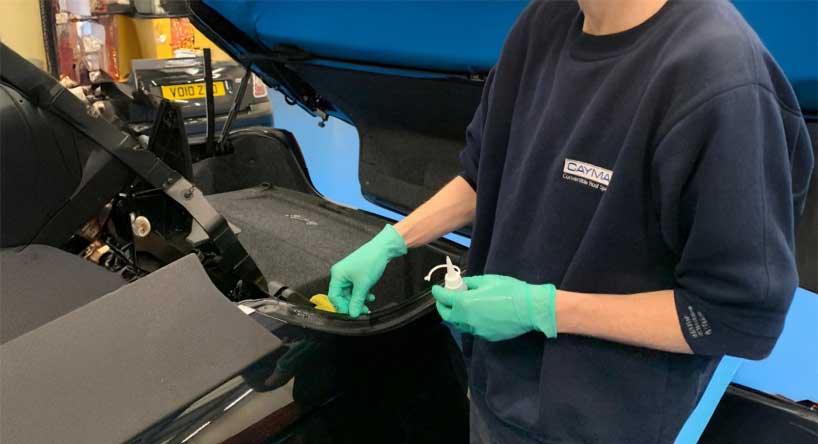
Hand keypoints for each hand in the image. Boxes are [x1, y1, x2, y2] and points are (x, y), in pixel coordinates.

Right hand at [327, 225, 406, 316]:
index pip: (334, 297)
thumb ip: (356, 301)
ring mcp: (348, 274)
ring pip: (350, 293)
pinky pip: (356, 288)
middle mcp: (340, 274)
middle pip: (342, 296)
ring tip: (369, 303)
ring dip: (359, 300)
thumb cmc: (371, 262)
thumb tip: (352, 314)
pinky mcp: (355, 274)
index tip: (352, 314)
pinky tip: (371, 296)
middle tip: (363, 311)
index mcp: (337, 275)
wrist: (383, 248)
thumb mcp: (363, 285)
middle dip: (353, 304)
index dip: (342, 307)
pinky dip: (362, 293)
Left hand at [432, 275, 556, 340]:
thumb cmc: (509, 291)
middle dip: (442, 306)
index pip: (443, 298)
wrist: (529, 309)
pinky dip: (470, 321)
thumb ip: (470, 283)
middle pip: (446, 315)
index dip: (438, 292)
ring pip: (459, 324)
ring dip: (456, 315)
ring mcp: (477, 330)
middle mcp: (467, 319)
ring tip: (461, 306)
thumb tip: (462, 284)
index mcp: (465, 303)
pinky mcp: (486, 336)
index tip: (436, 289)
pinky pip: (473, 328)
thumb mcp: (487, 280)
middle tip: (446, 299)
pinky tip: (478, 313)